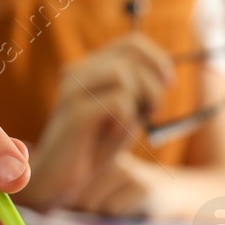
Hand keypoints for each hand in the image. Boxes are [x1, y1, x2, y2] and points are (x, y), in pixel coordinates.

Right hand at [22, 34, 172, 206]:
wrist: (56, 180)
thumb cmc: (91, 147)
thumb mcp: (121, 114)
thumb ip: (138, 92)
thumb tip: (164, 74)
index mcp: (89, 68)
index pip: (130, 43)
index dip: (157, 58)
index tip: (168, 83)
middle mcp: (77, 72)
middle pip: (130, 57)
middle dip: (153, 84)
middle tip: (154, 111)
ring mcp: (73, 90)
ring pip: (123, 74)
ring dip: (142, 99)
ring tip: (137, 121)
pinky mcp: (75, 113)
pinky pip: (118, 102)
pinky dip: (126, 120)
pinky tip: (115, 135)